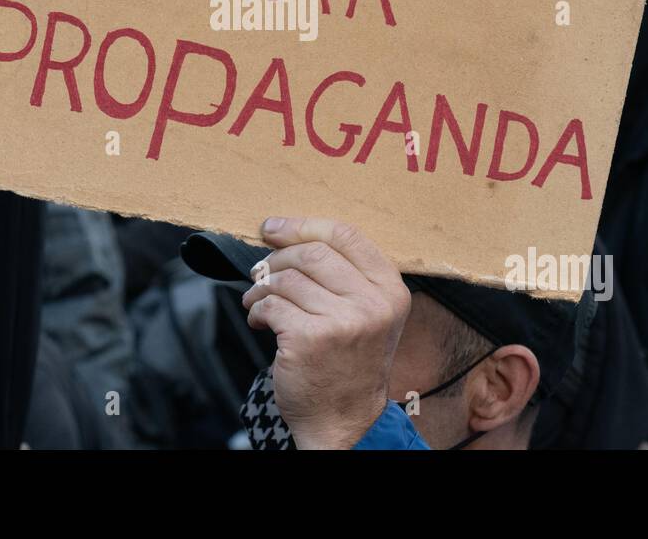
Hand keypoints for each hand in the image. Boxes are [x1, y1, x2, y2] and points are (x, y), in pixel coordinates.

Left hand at [242, 217, 410, 449]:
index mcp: (390, 290)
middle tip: (262, 271)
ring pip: (286, 279)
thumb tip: (289, 234)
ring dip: (262, 287)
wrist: (344, 421)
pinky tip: (260, 321)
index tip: (274, 228)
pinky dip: (256, 310)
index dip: (303, 226)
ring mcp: (342, 321)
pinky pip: (270, 305)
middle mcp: (372, 303)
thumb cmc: (349, 364)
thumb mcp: (369, 315)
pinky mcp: (309, 339)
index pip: (345, 235)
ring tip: (258, 301)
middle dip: (277, 258)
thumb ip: (346, 276)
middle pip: (312, 253)